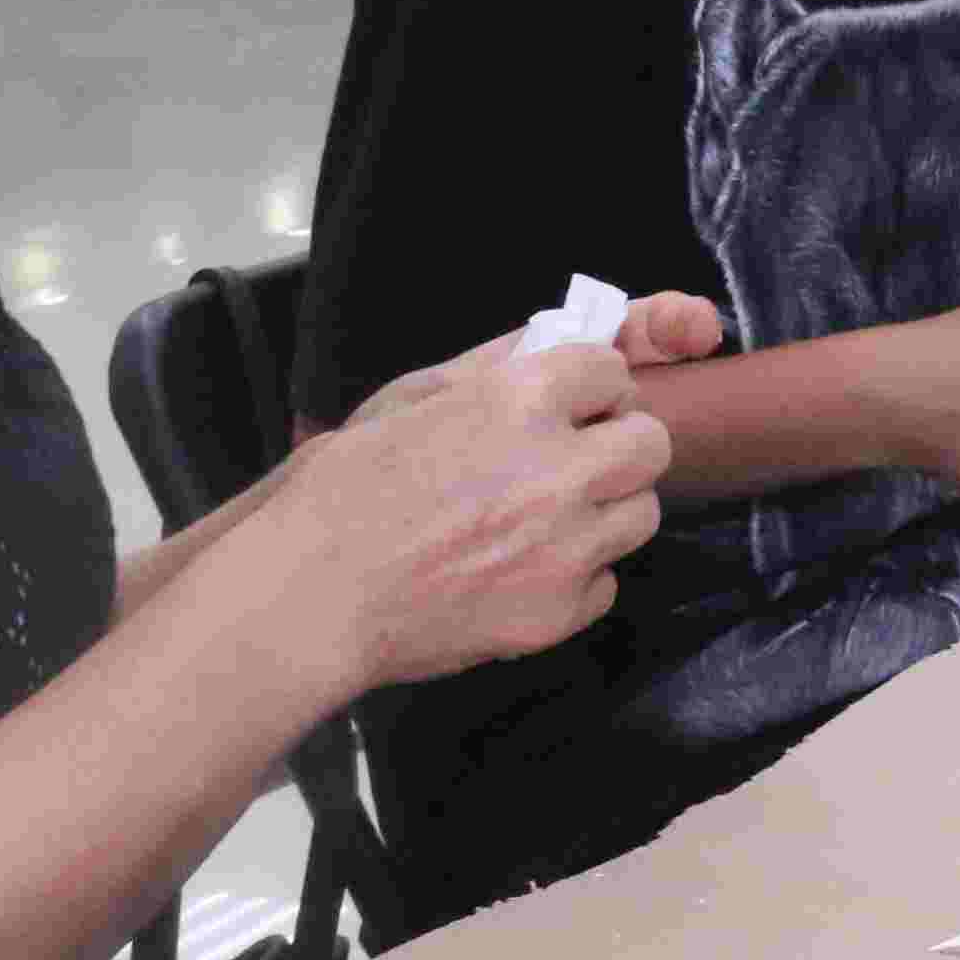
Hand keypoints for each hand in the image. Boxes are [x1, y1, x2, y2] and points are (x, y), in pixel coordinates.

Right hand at [280, 325, 674, 691]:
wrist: (308, 598)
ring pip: (641, 514)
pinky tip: (522, 573)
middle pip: (651, 443)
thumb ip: (494, 372)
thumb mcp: (411, 401)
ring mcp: (567, 547)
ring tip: (545, 521)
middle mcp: (559, 470)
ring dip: (604, 510)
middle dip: (618, 446)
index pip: (612, 370)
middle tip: (573, 463)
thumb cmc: (341, 490)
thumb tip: (553, 347)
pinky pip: (605, 582)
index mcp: (519, 401)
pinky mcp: (558, 612)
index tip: (572, 406)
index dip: (590, 387)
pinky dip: (574, 577)